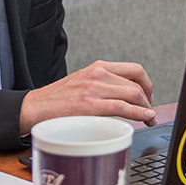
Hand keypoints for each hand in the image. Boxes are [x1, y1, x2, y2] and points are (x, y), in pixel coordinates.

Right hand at [19, 60, 155, 133]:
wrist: (36, 107)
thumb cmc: (58, 99)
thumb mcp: (83, 82)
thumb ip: (103, 85)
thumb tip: (125, 96)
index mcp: (98, 67)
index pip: (134, 70)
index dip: (147, 84)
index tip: (149, 96)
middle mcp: (98, 73)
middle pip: (137, 83)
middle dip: (148, 99)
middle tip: (150, 111)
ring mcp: (94, 88)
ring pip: (133, 94)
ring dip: (146, 108)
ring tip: (149, 118)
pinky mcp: (90, 104)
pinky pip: (123, 107)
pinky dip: (139, 113)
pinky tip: (144, 117)